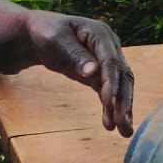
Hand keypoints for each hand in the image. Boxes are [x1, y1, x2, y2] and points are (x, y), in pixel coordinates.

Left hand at [27, 12, 134, 135]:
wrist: (39, 35)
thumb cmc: (46, 32)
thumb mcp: (55, 40)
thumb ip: (74, 54)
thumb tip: (93, 72)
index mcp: (100, 34)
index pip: (110, 60)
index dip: (111, 82)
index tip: (110, 103)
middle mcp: (109, 46)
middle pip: (121, 75)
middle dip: (123, 100)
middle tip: (123, 123)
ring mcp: (107, 60)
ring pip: (120, 85)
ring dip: (123, 107)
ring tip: (124, 131)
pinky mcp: (100, 74)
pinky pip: (110, 91)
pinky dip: (112, 107)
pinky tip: (111, 124)